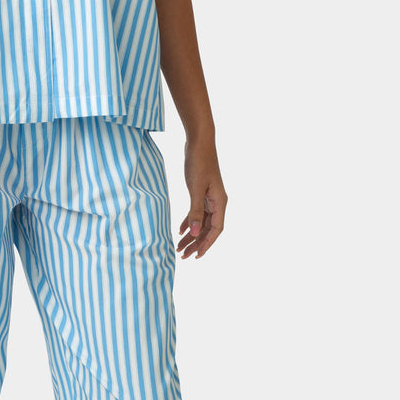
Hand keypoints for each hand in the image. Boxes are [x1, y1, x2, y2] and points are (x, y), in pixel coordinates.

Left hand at [177, 129, 226, 260]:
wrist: (199, 142)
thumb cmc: (199, 162)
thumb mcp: (195, 188)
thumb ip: (195, 212)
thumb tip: (195, 234)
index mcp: (219, 202)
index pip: (215, 230)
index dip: (206, 244)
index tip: (196, 256)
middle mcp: (217, 202)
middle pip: (208, 229)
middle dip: (196, 243)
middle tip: (183, 256)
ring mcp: (209, 197)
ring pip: (202, 222)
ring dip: (192, 235)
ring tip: (179, 247)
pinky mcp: (201, 192)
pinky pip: (197, 212)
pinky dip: (189, 222)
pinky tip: (180, 230)